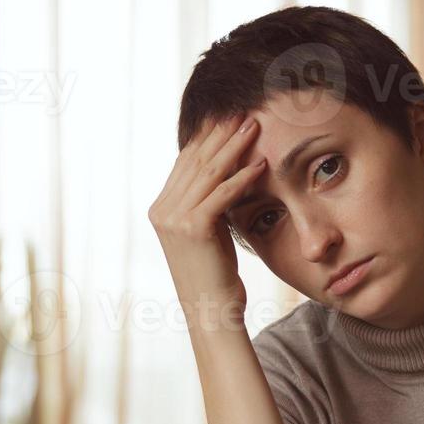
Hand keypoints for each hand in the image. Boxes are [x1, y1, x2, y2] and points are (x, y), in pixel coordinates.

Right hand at [147, 115, 265, 319]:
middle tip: (243, 112)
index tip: (227, 118)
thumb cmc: (215, 274)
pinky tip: (262, 165)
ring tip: (254, 127)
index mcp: (161, 208)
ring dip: (234, 147)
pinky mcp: (194, 228)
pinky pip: (222, 194)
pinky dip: (243, 177)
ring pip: (209, 173)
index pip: (185, 162)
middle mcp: (162, 210)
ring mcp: (174, 218)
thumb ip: (207, 203)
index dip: (206, 137)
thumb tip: (224, 174)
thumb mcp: (207, 232)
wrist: (210, 310)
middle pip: (196, 161)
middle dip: (220, 134)